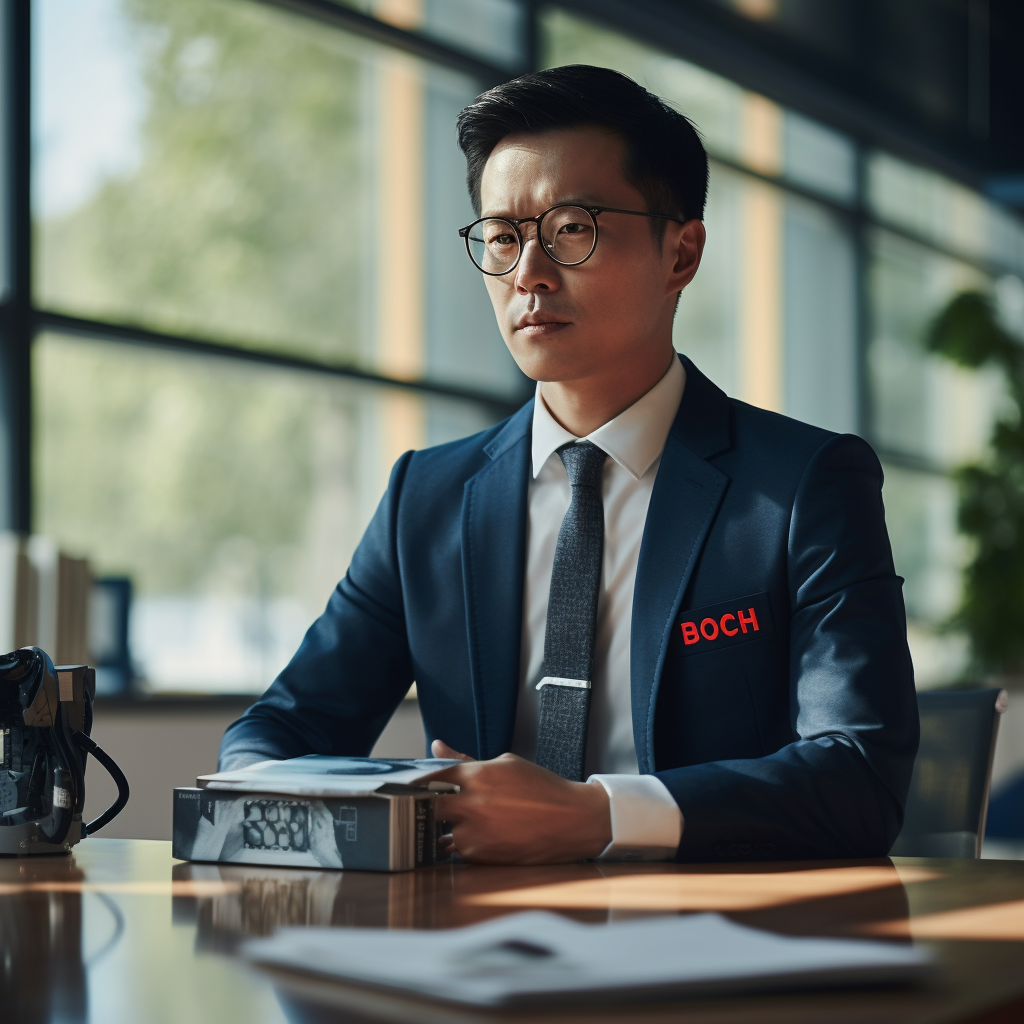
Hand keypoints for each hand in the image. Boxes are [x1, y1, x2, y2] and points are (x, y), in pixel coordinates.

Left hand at [427, 739, 611, 864]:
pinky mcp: (482, 857)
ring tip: (467, 821)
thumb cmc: (540, 789)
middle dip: (429, 807)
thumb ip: (465, 759)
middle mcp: (471, 805)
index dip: (418, 783)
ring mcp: (475, 834)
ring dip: (447, 828)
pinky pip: (458, 850)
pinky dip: (463, 843)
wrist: (571, 820)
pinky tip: (481, 834)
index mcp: (476, 776)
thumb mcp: (505, 764)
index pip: (429, 778)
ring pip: (440, 832)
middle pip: (427, 808)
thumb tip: (437, 746)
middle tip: (436, 806)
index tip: (413, 786)